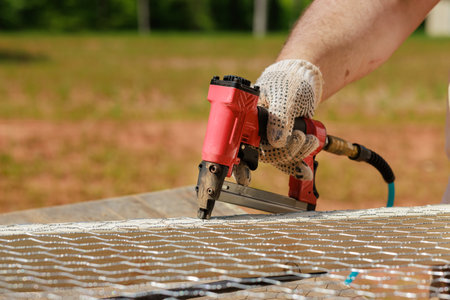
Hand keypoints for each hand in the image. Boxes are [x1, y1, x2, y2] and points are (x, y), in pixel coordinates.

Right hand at [233, 59, 322, 184]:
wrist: (304, 79)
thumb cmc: (289, 81)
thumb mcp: (284, 95)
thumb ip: (279, 117)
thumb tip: (275, 141)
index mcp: (247, 118)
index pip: (239, 144)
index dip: (238, 165)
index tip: (243, 178)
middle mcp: (255, 130)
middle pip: (263, 155)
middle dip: (285, 153)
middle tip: (300, 137)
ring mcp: (269, 137)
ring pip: (279, 158)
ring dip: (297, 153)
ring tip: (310, 139)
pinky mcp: (283, 142)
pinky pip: (288, 158)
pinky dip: (299, 162)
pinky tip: (307, 166)